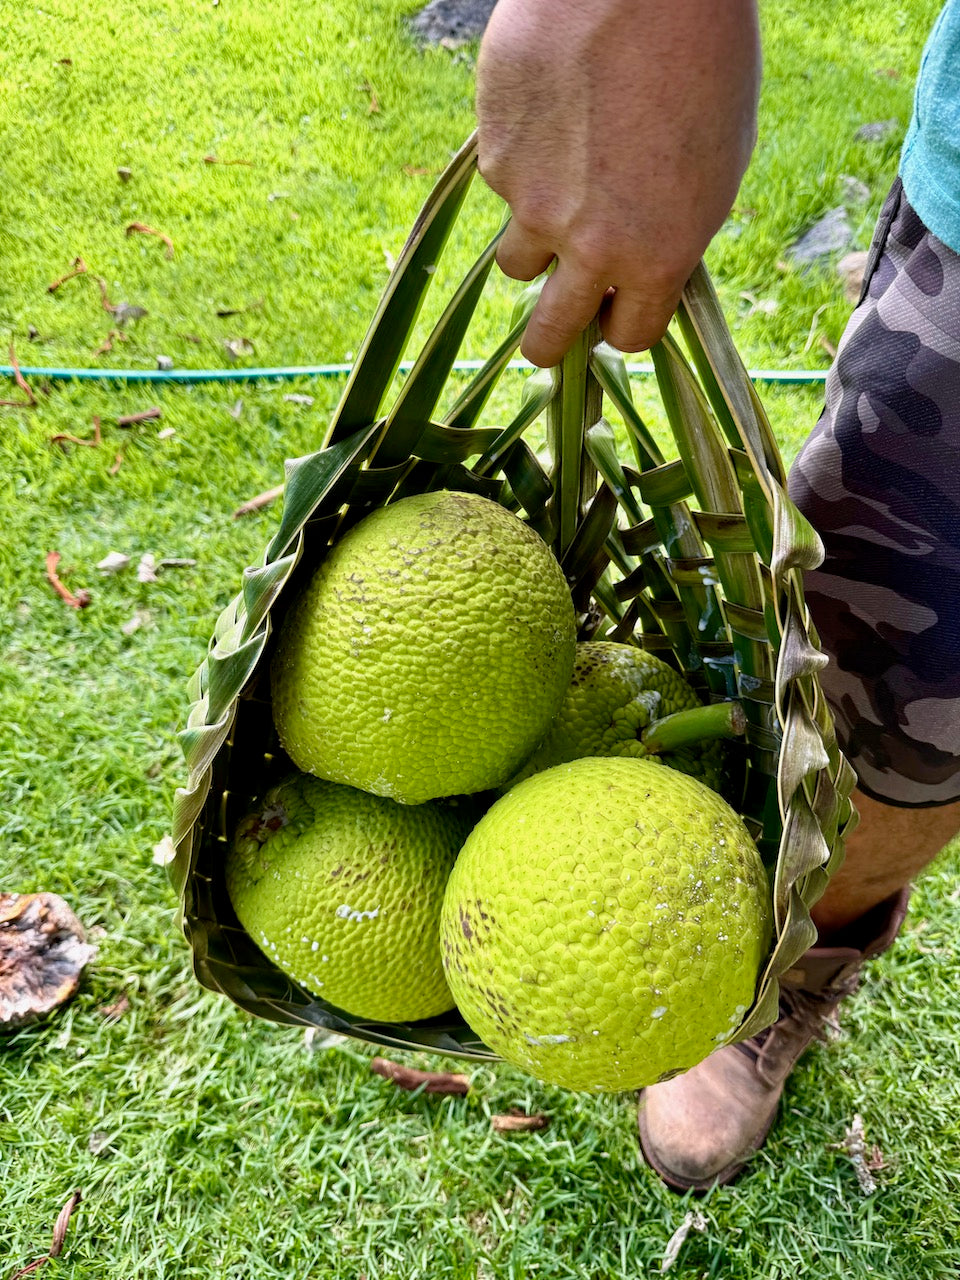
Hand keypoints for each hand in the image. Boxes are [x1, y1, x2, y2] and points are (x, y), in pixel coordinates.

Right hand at [476, 0, 760, 365]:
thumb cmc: (704, 58)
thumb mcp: (718, 161)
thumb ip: (674, 228)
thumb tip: (643, 261)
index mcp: (658, 256)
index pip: (627, 336)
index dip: (622, 327)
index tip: (615, 316)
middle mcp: (589, 246)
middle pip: (549, 335)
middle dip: (550, 344)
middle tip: (547, 340)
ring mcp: (531, 205)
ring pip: (516, 260)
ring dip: (534, 241)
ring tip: (559, 188)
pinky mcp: (492, 157)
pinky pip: (503, 182)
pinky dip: (523, 163)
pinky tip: (552, 114)